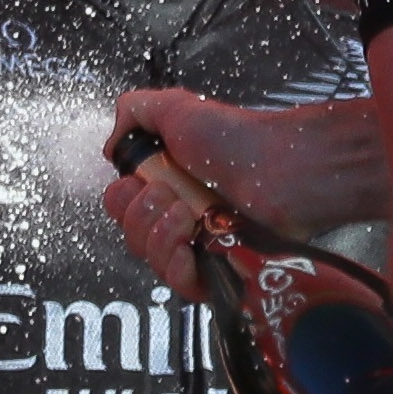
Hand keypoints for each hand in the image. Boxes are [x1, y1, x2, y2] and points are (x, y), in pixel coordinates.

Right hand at [107, 86, 392, 265]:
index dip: (122, 199)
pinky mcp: (218, 273)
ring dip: (161, 234)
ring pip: (150, 260)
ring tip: (191, 214)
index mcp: (166, 184)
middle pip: (131, 236)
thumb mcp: (175, 107)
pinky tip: (191, 245)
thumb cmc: (237, 138)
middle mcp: (179, 216)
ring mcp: (199, 247)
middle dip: (141, 214)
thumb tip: (111, 147)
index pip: (121, 208)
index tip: (140, 183)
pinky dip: (176, 264)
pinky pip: (179, 285)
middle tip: (173, 195)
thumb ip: (132, 112)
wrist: (281, 167)